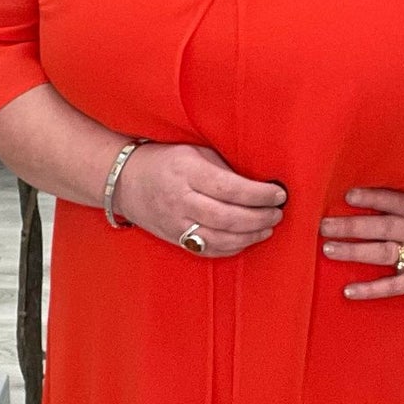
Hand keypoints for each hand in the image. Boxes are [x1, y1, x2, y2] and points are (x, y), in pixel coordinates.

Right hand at [115, 143, 286, 255]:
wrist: (125, 181)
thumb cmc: (164, 161)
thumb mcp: (194, 152)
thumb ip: (223, 167)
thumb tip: (260, 182)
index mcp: (187, 172)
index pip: (230, 189)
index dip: (259, 195)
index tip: (278, 194)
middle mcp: (181, 200)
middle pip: (228, 217)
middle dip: (260, 218)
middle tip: (277, 213)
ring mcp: (176, 224)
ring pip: (220, 239)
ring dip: (250, 236)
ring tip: (267, 227)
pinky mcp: (175, 239)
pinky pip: (208, 250)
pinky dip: (232, 248)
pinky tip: (247, 239)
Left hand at [319, 181, 403, 303]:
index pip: (394, 201)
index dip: (371, 197)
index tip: (348, 195)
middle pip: (380, 226)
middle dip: (351, 225)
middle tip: (324, 225)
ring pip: (381, 252)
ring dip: (354, 251)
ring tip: (329, 249)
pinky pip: (392, 285)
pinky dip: (370, 289)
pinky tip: (349, 290)